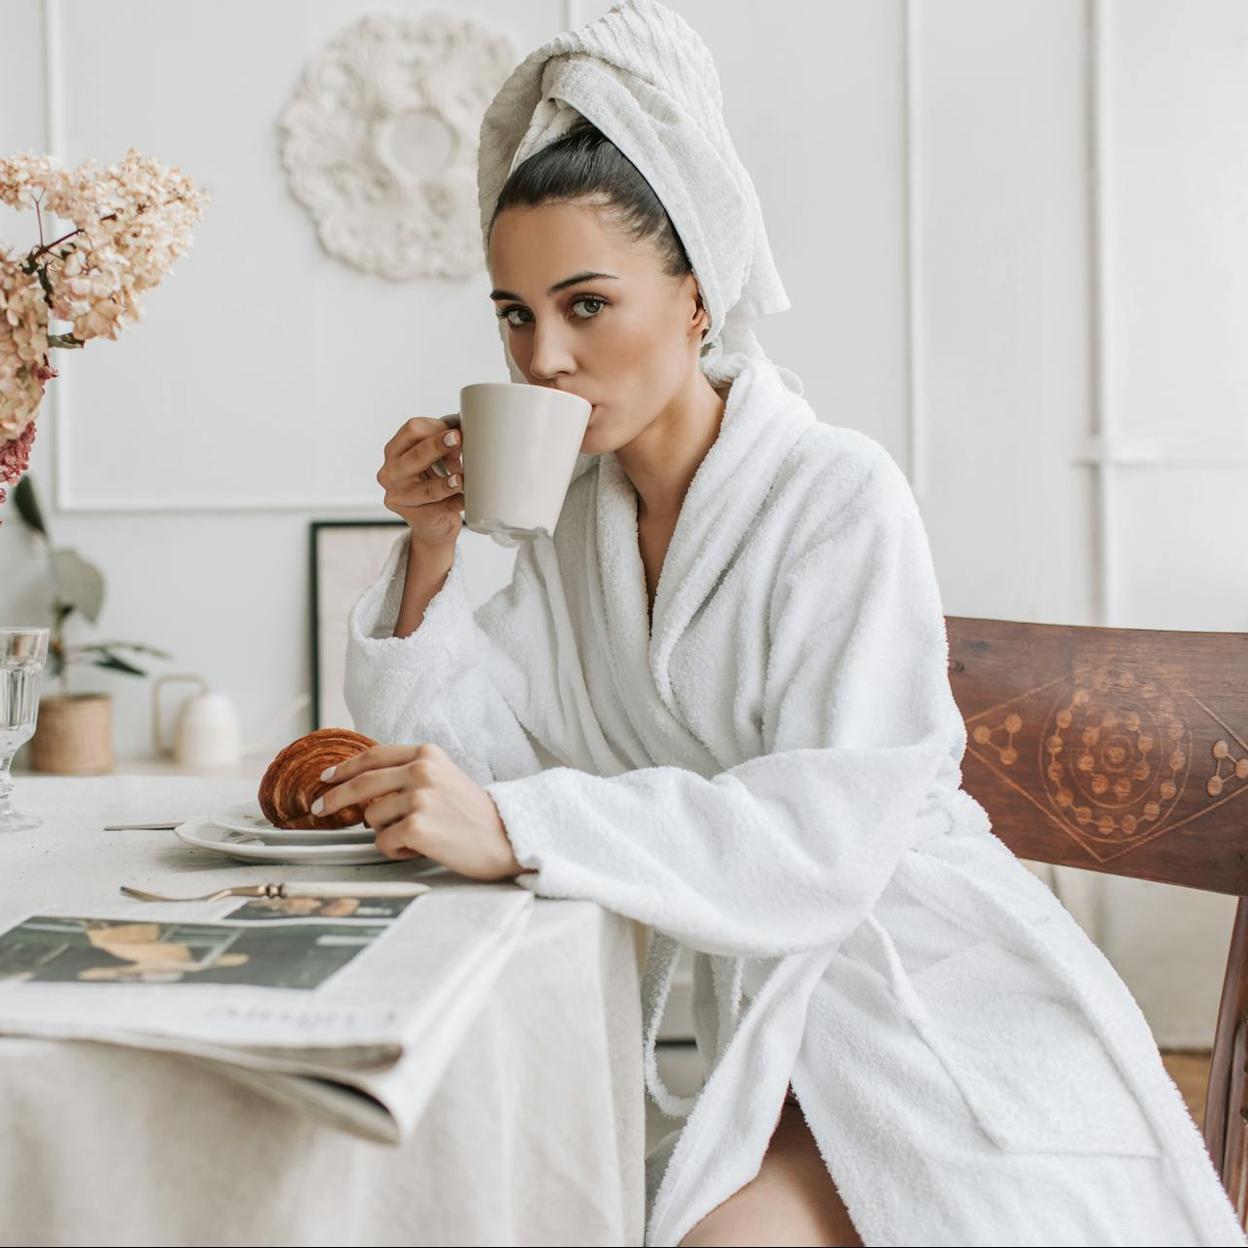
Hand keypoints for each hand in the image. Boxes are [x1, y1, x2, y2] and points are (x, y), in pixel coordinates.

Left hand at [315, 742, 531, 880]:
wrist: (506, 837)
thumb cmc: (474, 813)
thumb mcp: (444, 776)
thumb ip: (409, 773)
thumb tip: (364, 784)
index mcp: (427, 754)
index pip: (373, 756)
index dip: (344, 768)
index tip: (326, 778)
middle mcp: (422, 771)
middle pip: (361, 784)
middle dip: (335, 798)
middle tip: (321, 809)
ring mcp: (419, 798)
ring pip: (371, 818)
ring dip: (386, 833)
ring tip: (417, 836)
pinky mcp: (417, 826)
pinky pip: (383, 842)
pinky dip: (397, 851)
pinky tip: (422, 848)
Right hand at [377, 416, 464, 547]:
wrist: (431, 522)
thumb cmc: (431, 483)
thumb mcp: (432, 460)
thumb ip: (441, 445)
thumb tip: (462, 433)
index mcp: (393, 452)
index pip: (412, 431)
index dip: (436, 427)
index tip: (455, 430)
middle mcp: (390, 474)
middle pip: (416, 455)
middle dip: (439, 446)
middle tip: (458, 440)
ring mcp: (400, 497)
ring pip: (428, 488)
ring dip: (448, 483)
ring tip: (461, 479)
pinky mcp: (416, 517)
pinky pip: (442, 508)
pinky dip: (457, 502)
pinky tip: (466, 499)